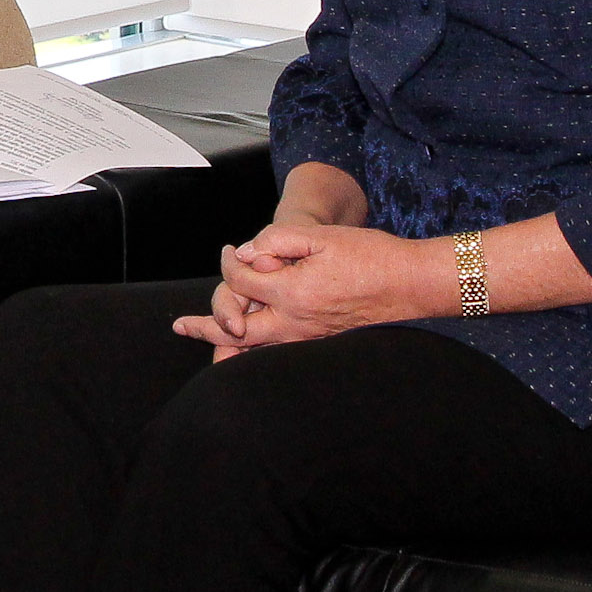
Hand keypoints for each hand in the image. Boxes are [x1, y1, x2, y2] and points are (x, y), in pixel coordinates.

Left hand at [176, 222, 446, 356]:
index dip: (230, 262)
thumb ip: (278, 242)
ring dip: (228, 346)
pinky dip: (258, 354)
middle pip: (238, 331)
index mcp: (293, 292)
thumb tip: (247, 253)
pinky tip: (246, 355)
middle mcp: (297, 322)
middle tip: (181, 326)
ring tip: (206, 349)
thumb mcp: (323, 237)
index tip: (229, 251)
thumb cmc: (370, 256)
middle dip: (207, 326)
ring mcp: (310, 337)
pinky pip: (281, 352)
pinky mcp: (322, 342)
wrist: (411, 283)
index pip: (242, 281)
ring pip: (259, 348)